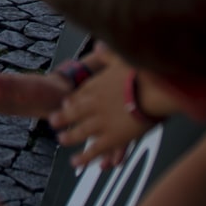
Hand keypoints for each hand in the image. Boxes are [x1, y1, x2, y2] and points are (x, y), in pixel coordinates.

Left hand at [51, 51, 145, 170]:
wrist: (153, 92)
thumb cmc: (142, 74)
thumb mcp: (123, 59)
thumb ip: (109, 54)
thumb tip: (98, 43)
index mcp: (96, 86)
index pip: (79, 93)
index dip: (71, 99)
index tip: (65, 103)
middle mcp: (93, 104)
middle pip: (73, 112)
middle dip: (62, 117)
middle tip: (52, 122)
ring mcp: (100, 122)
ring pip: (79, 132)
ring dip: (69, 137)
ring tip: (61, 140)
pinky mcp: (111, 138)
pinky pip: (94, 150)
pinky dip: (84, 157)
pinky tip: (76, 162)